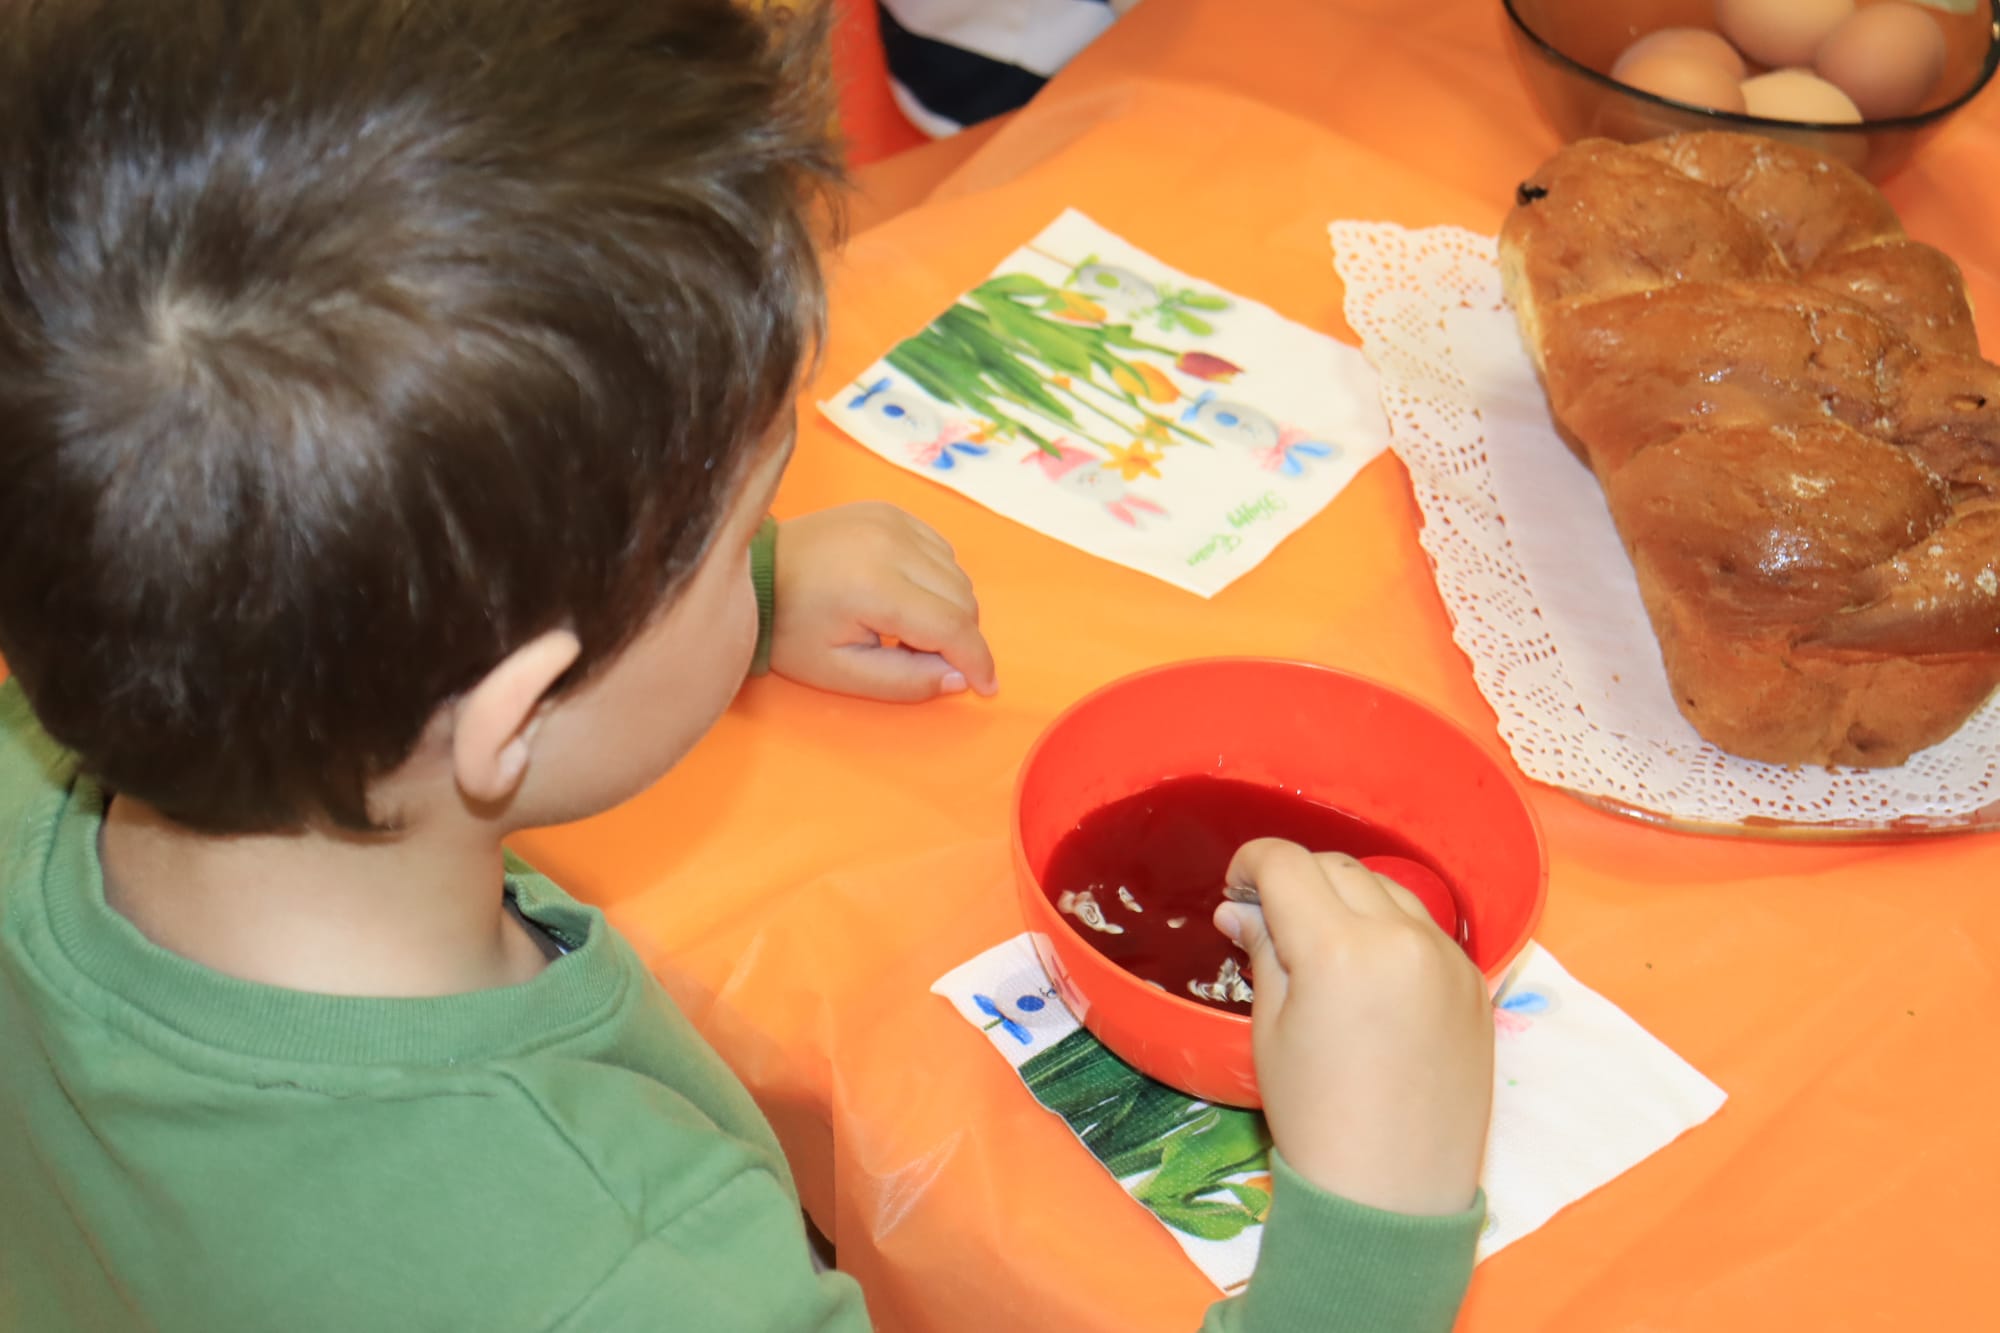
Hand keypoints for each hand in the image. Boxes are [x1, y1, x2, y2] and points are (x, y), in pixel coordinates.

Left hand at [768, 503, 997, 702]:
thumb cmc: (792, 632)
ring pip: (958, 574)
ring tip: (908, 627)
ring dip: (950, 608)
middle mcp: (892, 543)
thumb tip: (959, 678)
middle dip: (959, 638)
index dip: (977, 661)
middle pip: (963, 599)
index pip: (952, 626)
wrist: (755, 572)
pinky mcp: (891, 511)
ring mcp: (893, 521)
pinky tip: (906, 595)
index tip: (986, 687)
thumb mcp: (843, 673)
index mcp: (875, 586)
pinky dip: (938, 579)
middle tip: (926, 658)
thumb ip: (906, 682)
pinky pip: (941, 550)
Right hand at [1217, 841, 1492, 1215]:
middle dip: (1295, 880)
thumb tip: (1240, 909)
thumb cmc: (1315, 1118)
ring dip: (1345, 897)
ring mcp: (1446, 957)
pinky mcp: (1473, 982)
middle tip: (1267, 918)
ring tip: (1320, 943)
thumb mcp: (1270, 1029)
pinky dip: (1388, 928)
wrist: (1393, 1194)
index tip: (1235, 888)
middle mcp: (1401, 937)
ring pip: (1386, 888)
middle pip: (1336, 867)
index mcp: (1339, 948)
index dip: (1250, 865)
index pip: (1286, 865)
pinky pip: (1422, 927)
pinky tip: (1368, 972)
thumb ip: (1262, 951)